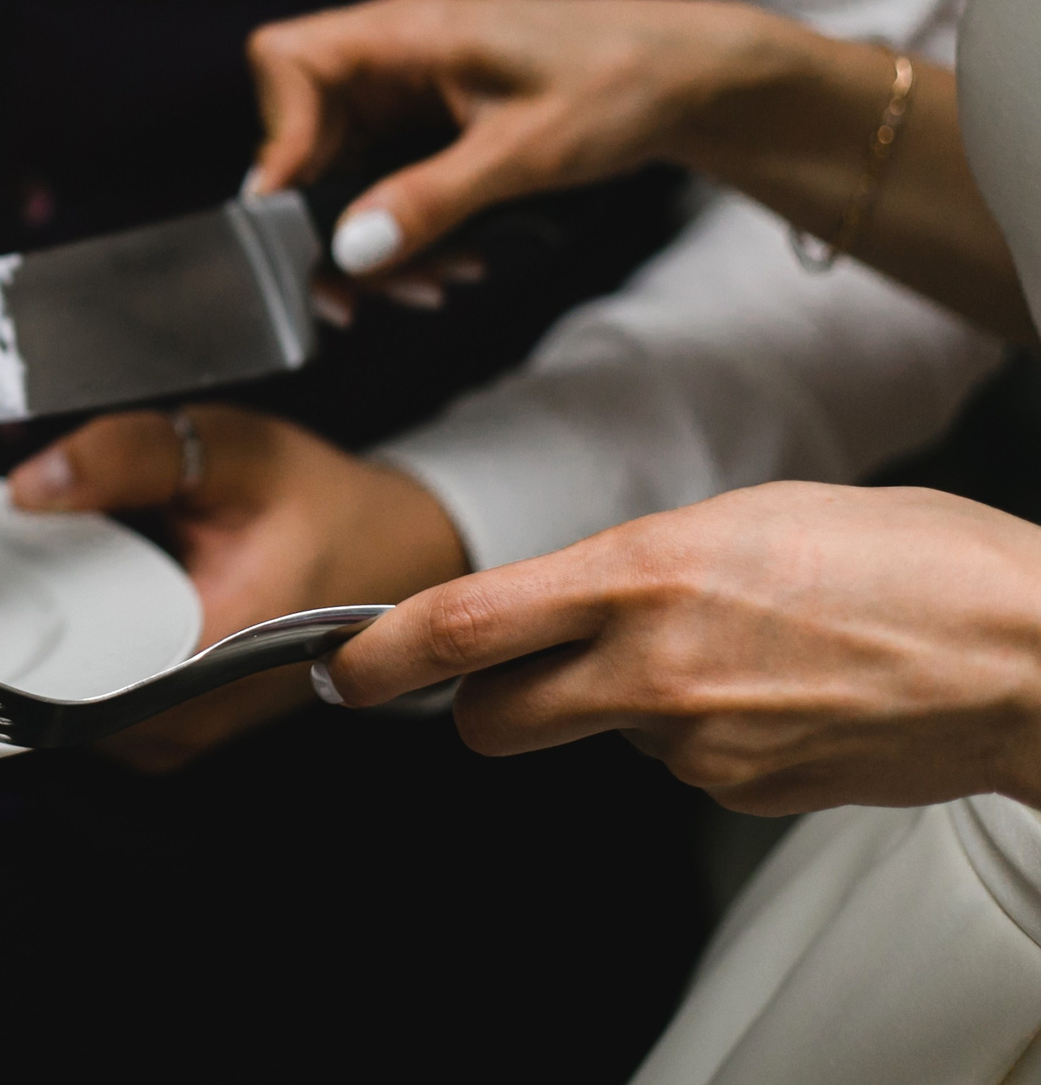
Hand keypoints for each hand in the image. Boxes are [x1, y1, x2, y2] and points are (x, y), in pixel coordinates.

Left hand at [7, 407, 467, 769]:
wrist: (393, 555)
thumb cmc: (326, 509)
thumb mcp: (236, 452)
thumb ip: (131, 458)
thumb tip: (33, 485)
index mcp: (211, 654)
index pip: (68, 666)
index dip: (24, 605)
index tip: (13, 553)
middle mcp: (189, 717)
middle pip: (55, 677)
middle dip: (41, 602)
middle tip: (67, 537)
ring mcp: (177, 734)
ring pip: (68, 691)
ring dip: (65, 625)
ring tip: (105, 561)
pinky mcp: (170, 731)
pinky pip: (93, 694)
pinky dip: (89, 641)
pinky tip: (115, 593)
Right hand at [244, 0, 798, 276]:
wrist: (695, 78)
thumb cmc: (622, 81)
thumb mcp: (524, 153)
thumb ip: (430, 199)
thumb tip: (351, 248)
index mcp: (405, 32)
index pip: (284, 61)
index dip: (276, 136)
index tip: (295, 212)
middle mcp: (394, 54)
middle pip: (303, 133)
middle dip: (324, 218)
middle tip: (354, 292)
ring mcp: (410, 89)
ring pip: (343, 169)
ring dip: (372, 238)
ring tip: (429, 284)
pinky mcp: (431, 122)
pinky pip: (386, 180)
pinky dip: (406, 229)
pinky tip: (449, 262)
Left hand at [321, 483, 1040, 814]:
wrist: (1034, 656)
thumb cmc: (914, 563)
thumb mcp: (744, 517)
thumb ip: (635, 565)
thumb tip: (574, 600)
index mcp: (641, 574)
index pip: (463, 625)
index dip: (380, 654)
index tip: (341, 668)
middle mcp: (653, 668)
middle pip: (493, 717)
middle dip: (482, 704)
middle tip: (513, 674)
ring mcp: (698, 743)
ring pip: (599, 734)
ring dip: (624, 702)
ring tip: (734, 651)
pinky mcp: (741, 795)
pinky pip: (680, 762)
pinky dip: (702, 731)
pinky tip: (777, 691)